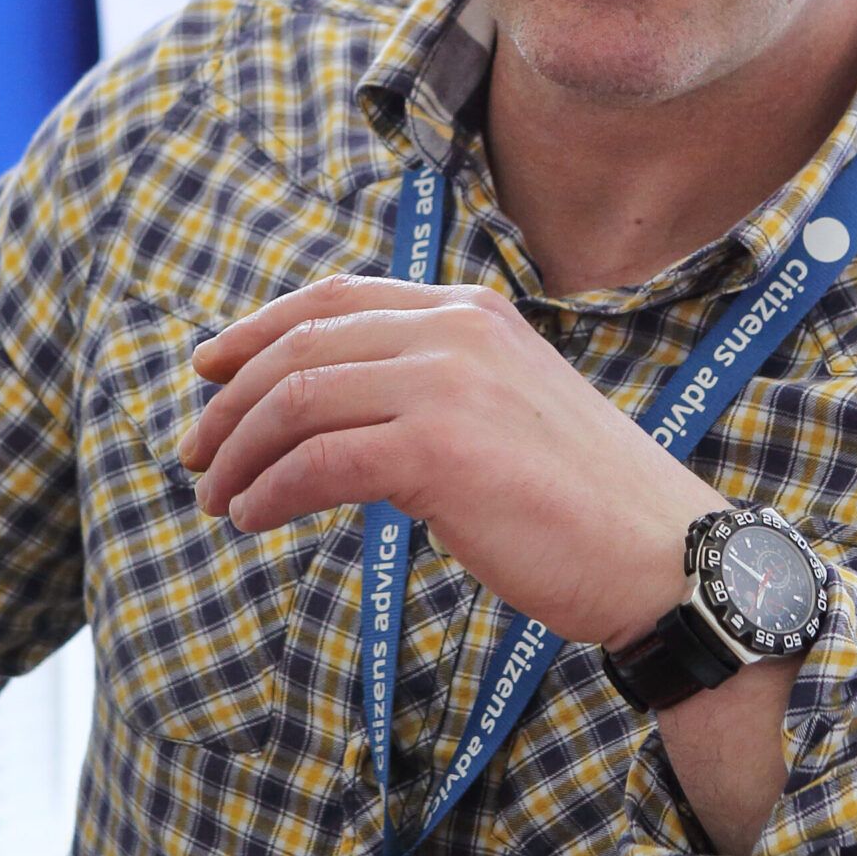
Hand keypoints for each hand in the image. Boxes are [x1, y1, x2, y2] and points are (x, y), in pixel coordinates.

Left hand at [183, 276, 721, 648]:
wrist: (662, 556)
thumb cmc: (587, 505)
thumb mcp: (507, 415)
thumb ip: (437, 392)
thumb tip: (339, 417)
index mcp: (474, 313)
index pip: (337, 299)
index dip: (258, 331)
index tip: (208, 370)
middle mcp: (458, 330)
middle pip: (302, 347)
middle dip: (230, 401)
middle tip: (195, 453)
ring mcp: (449, 384)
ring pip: (296, 401)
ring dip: (238, 453)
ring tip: (216, 499)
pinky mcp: (440, 450)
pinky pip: (316, 462)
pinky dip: (269, 492)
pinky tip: (253, 520)